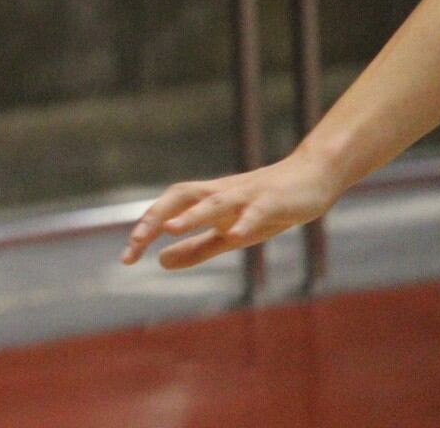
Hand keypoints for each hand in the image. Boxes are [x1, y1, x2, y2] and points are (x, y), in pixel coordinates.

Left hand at [121, 152, 340, 269]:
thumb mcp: (229, 234)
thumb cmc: (267, 207)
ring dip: (192, 215)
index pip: (168, 211)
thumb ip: (196, 248)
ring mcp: (247, 195)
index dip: (145, 230)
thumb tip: (160, 262)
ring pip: (215, 201)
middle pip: (181, 196)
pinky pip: (257, 210)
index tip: (127, 259)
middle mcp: (221, 194)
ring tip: (170, 229)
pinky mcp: (274, 202)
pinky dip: (244, 220)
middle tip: (135, 242)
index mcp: (207, 201)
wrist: (312, 177)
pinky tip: (234, 233)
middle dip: (156, 217)